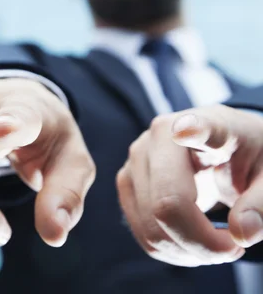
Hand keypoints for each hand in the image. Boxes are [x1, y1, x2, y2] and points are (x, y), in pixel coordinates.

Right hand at [117, 105, 262, 266]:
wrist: (220, 150)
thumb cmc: (247, 157)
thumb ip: (262, 203)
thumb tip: (242, 233)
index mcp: (202, 123)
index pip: (195, 127)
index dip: (192, 130)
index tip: (188, 130)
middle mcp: (155, 139)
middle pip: (166, 205)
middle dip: (202, 243)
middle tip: (234, 248)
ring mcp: (134, 162)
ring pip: (151, 227)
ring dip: (188, 251)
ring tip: (216, 243)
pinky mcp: (126, 184)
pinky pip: (143, 233)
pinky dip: (172, 250)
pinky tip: (194, 241)